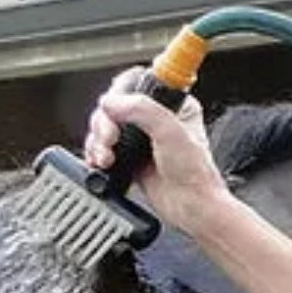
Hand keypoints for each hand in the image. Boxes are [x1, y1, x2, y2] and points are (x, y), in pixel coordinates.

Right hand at [84, 67, 233, 236]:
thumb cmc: (195, 175)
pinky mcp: (131, 159)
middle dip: (104, 123)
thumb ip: (141, 110)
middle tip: (109, 139)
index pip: (137, 82)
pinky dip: (96, 154)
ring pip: (105, 127)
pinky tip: (100, 163)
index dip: (119, 92)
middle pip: (114, 106)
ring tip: (105, 157)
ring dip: (98, 140)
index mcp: (173, 105)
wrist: (192, 210)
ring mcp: (142, 139)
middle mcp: (156, 119)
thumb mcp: (171, 132)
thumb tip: (111, 102)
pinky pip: (104, 148)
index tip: (114, 108)